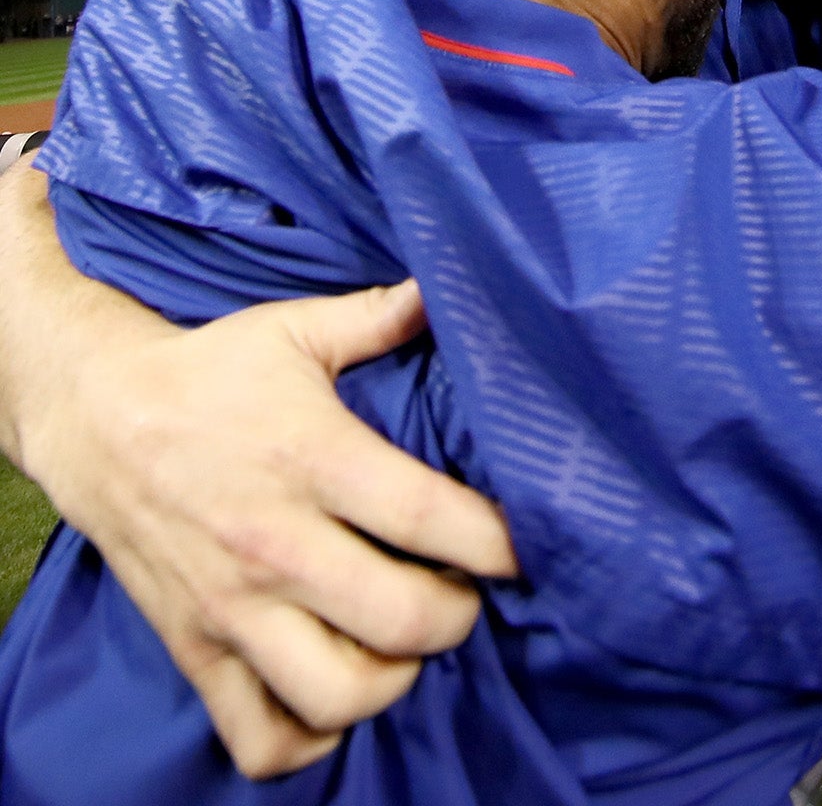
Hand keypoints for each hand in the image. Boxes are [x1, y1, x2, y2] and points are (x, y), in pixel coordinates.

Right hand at [21, 280, 517, 778]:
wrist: (94, 417)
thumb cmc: (211, 373)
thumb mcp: (295, 329)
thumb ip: (380, 315)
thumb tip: (447, 287)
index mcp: (314, 459)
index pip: (429, 521)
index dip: (497, 545)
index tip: (523, 546)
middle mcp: (275, 543)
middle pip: (400, 620)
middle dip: (459, 617)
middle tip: (464, 593)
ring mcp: (232, 606)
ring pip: (336, 693)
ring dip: (394, 681)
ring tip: (404, 642)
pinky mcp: (195, 646)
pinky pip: (258, 734)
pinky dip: (311, 738)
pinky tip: (340, 691)